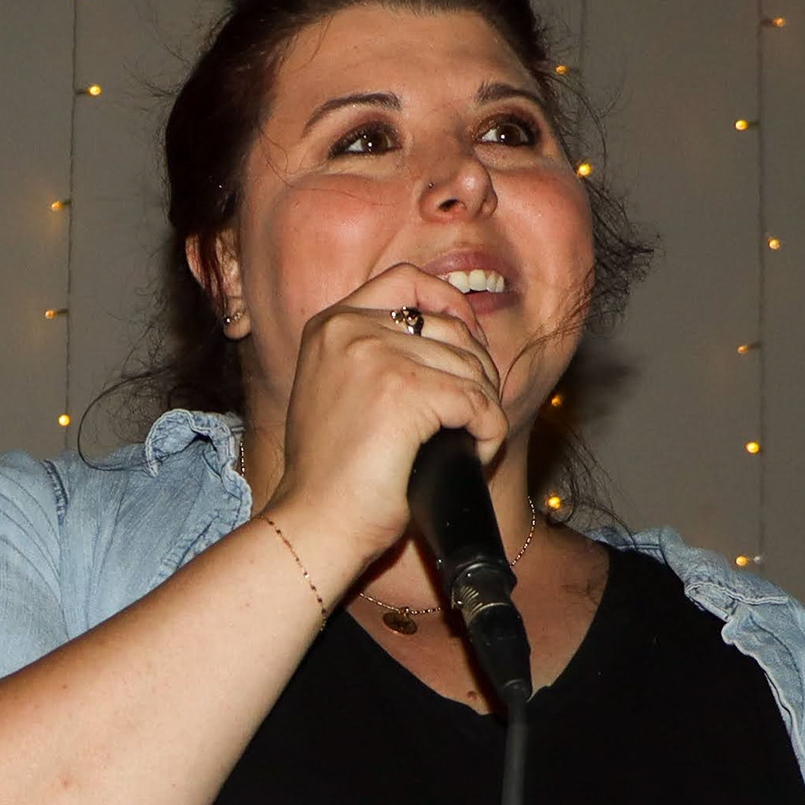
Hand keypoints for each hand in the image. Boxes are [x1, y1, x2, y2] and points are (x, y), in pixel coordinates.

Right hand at [257, 263, 513, 573]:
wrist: (315, 524)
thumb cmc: (330, 477)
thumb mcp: (336, 393)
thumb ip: (373, 356)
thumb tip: (456, 340)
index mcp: (329, 325)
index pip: (407, 280)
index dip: (450, 302)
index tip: (471, 340)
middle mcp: (349, 329)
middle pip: (451, 328)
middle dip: (478, 372)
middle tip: (475, 417)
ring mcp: (377, 356)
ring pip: (472, 368)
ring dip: (485, 409)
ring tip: (472, 444)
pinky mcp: (406, 392)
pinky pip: (479, 403)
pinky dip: (489, 434)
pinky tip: (477, 455)